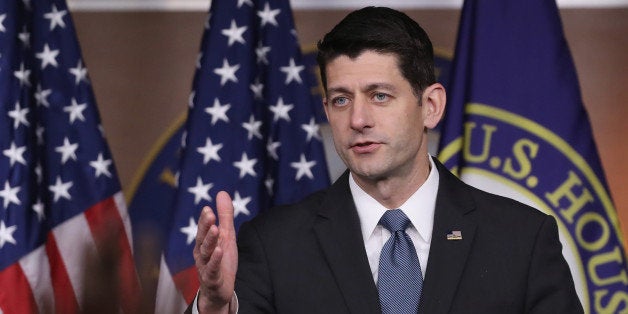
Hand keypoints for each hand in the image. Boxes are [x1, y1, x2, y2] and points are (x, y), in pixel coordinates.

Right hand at [194, 191, 237, 313]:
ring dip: (210, 241)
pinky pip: (212, 269)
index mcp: (203, 243)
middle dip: (205, 227)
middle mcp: (201, 254)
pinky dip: (215, 261)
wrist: (219, 290)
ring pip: (206, 253)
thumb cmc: (220, 261)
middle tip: (210, 214)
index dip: (205, 219)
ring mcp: (205, 267)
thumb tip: (222, 192)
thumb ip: (225, 216)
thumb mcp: (226, 236)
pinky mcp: (212, 279)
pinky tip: (219, 251)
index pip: (203, 229)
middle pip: (202, 239)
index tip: (208, 208)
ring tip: (216, 229)